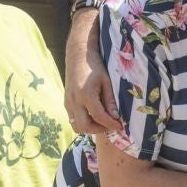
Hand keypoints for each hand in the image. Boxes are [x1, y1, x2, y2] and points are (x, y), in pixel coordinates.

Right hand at [65, 19, 119, 135]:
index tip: (120, 126)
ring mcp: (68, 102)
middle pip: (85, 126)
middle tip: (110, 125)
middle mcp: (74, 100)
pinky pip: (73, 120)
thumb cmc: (95, 66)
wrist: (78, 56)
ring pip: (77, 126)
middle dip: (99, 129)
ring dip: (90, 128)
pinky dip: (83, 122)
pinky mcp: (66, 103)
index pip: (99, 116)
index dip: (111, 124)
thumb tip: (116, 117)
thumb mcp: (106, 81)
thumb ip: (110, 100)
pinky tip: (93, 116)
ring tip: (102, 122)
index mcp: (86, 94)